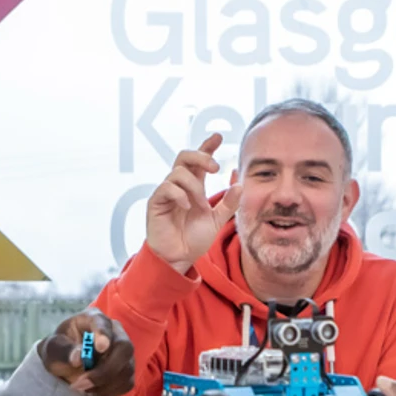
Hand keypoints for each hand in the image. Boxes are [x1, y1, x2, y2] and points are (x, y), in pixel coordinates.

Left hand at [41, 308, 134, 395]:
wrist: (64, 364)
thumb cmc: (59, 351)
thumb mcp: (52, 349)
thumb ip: (63, 351)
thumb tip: (78, 359)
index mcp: (93, 318)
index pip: (103, 322)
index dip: (104, 334)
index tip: (101, 347)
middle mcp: (114, 332)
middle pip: (124, 348)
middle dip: (105, 370)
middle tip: (80, 383)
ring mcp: (123, 351)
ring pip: (126, 369)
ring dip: (103, 385)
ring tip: (80, 387)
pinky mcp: (126, 369)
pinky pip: (126, 383)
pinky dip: (108, 392)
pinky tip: (91, 391)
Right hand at [145, 133, 242, 274]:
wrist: (179, 258)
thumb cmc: (194, 239)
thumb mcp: (217, 221)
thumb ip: (229, 204)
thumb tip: (239, 183)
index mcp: (193, 187)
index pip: (198, 161)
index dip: (207, 147)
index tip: (219, 137)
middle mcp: (179, 186)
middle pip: (184, 156)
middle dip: (201, 156)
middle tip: (216, 167)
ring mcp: (166, 193)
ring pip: (178, 172)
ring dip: (194, 186)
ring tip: (200, 204)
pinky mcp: (156, 202)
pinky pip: (166, 188)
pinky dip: (180, 194)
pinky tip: (187, 206)